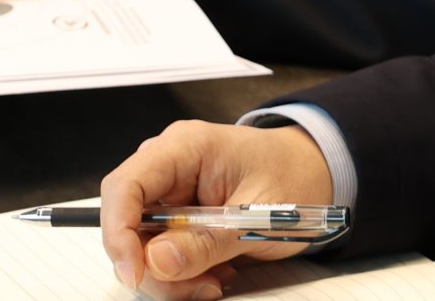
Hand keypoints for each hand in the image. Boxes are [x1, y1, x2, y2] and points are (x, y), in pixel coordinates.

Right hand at [101, 121, 335, 299]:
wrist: (315, 175)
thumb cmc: (294, 178)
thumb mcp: (259, 215)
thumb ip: (208, 240)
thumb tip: (157, 261)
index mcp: (185, 148)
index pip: (125, 186)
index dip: (119, 232)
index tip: (134, 273)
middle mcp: (169, 169)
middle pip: (129, 225)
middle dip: (154, 267)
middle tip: (197, 286)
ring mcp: (171, 195)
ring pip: (142, 248)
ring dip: (172, 278)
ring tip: (215, 279)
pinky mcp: (178, 220)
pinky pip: (162, 256)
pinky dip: (182, 276)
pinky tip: (213, 273)